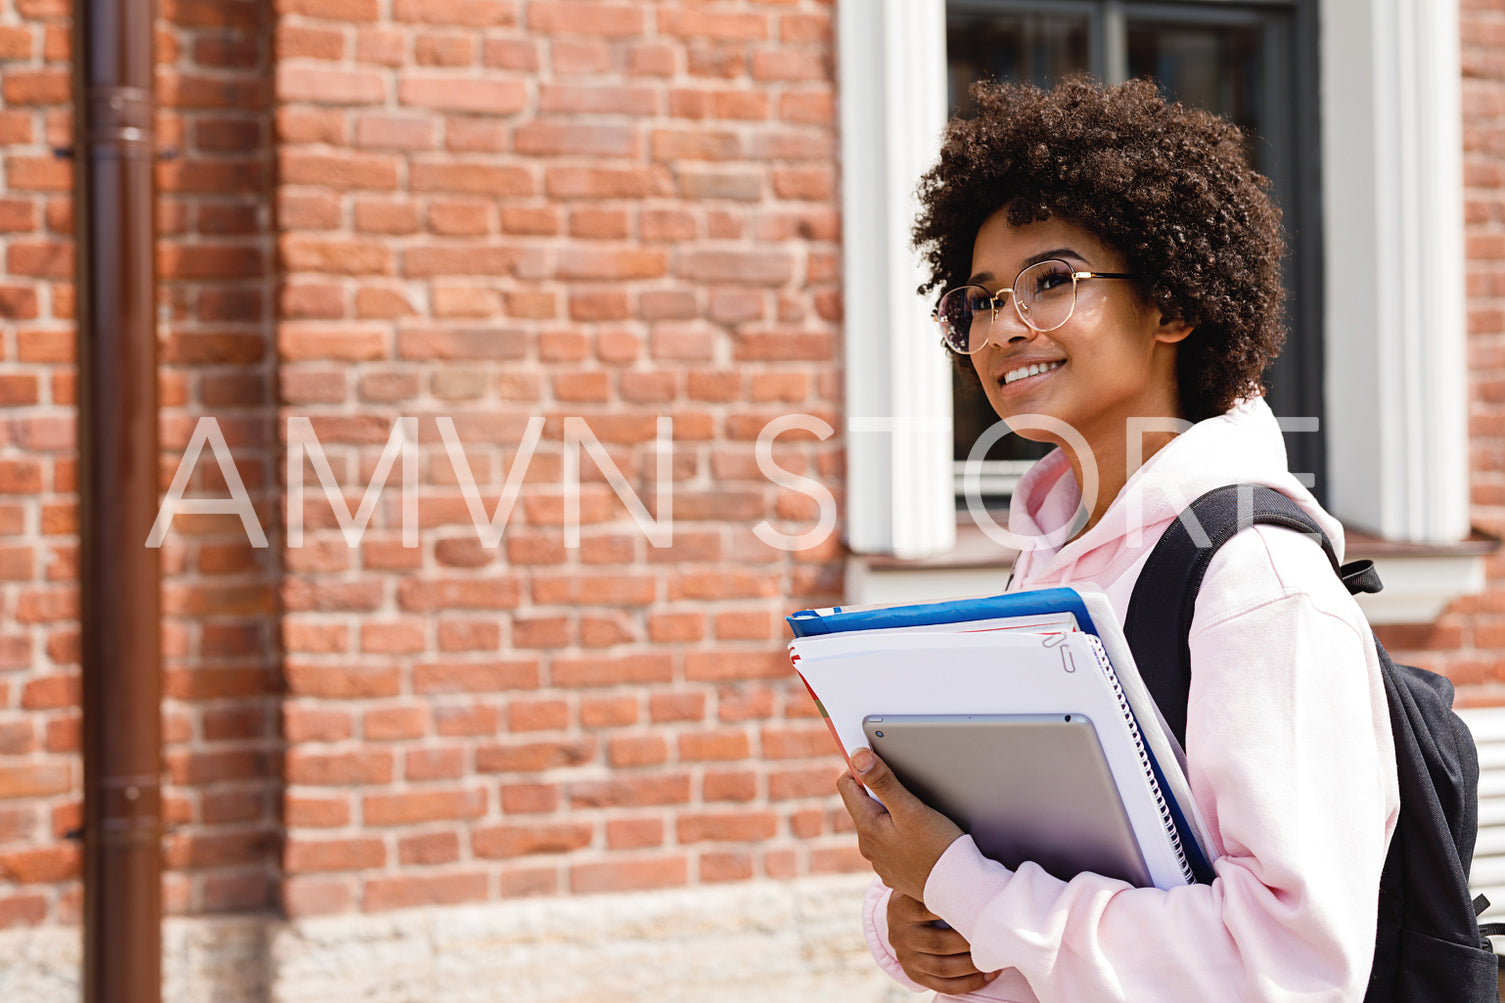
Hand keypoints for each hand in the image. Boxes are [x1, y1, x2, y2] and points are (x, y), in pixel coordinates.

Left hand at [835, 747, 963, 902]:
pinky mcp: (895, 872)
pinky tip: (922, 837)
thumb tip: (857, 757)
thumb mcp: (911, 809)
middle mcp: (868, 846)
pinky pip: (890, 844)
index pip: (846, 784)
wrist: (959, 889)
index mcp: (867, 827)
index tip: (881, 764)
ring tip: (918, 814)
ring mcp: (880, 861)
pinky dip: (901, 835)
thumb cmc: (938, 848)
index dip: (861, 769)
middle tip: (907, 790)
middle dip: (879, 791)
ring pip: (878, 825)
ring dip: (891, 814)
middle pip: (863, 804)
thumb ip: (882, 782)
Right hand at [888, 892, 1001, 994]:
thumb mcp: (922, 884)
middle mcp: (899, 934)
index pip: (929, 909)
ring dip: (972, 966)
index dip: (956, 911)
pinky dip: (968, 983)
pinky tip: (987, 976)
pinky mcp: (915, 975)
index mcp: (901, 907)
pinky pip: (943, 985)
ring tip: (994, 960)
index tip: (982, 910)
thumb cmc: (923, 895)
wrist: (900, 917)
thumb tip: (981, 882)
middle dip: (969, 943)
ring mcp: (906, 957)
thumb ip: (942, 882)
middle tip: (993, 938)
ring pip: (942, 968)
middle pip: (938, 943)